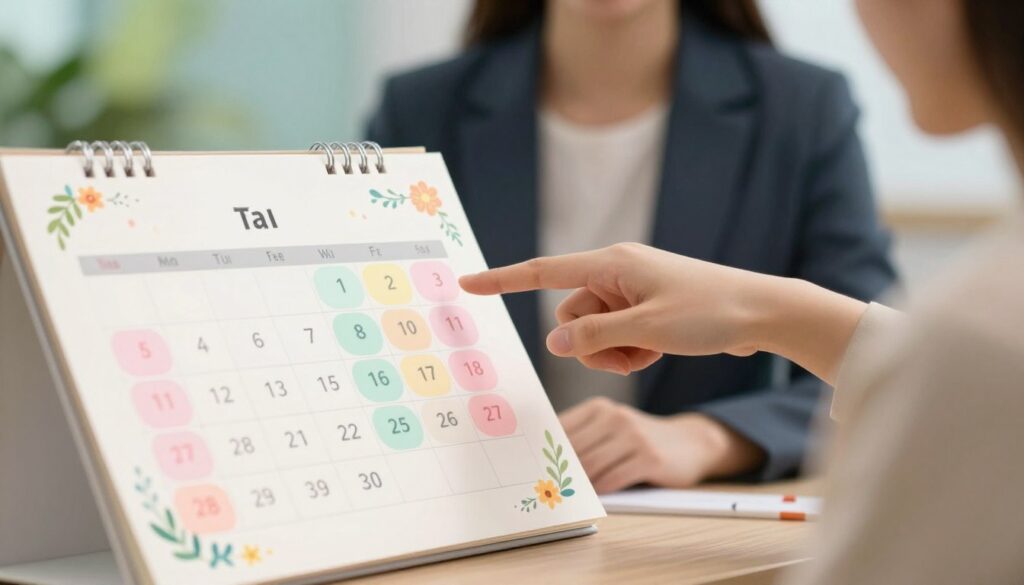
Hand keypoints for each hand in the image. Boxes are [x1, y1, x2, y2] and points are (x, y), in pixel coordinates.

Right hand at [460, 243, 866, 384]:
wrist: (761, 312)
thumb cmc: (709, 312)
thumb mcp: (647, 330)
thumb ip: (595, 337)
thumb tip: (555, 343)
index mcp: (612, 264)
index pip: (543, 273)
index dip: (502, 281)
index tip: (467, 284)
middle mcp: (616, 272)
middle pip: (571, 316)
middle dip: (594, 343)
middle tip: (634, 349)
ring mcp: (631, 291)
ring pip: (594, 332)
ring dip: (615, 351)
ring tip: (652, 349)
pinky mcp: (644, 307)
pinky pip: (616, 335)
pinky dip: (631, 350)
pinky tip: (659, 348)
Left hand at [560, 398, 765, 492]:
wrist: (690, 443)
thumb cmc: (639, 441)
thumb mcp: (610, 429)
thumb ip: (581, 439)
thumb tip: (543, 463)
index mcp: (598, 408)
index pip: (559, 431)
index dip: (543, 452)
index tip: (528, 470)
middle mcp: (615, 417)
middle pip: (573, 451)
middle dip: (558, 473)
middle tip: (544, 491)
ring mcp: (633, 436)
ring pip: (591, 467)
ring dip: (577, 486)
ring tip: (567, 498)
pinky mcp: (649, 457)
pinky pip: (613, 479)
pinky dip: (601, 491)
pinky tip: (596, 498)